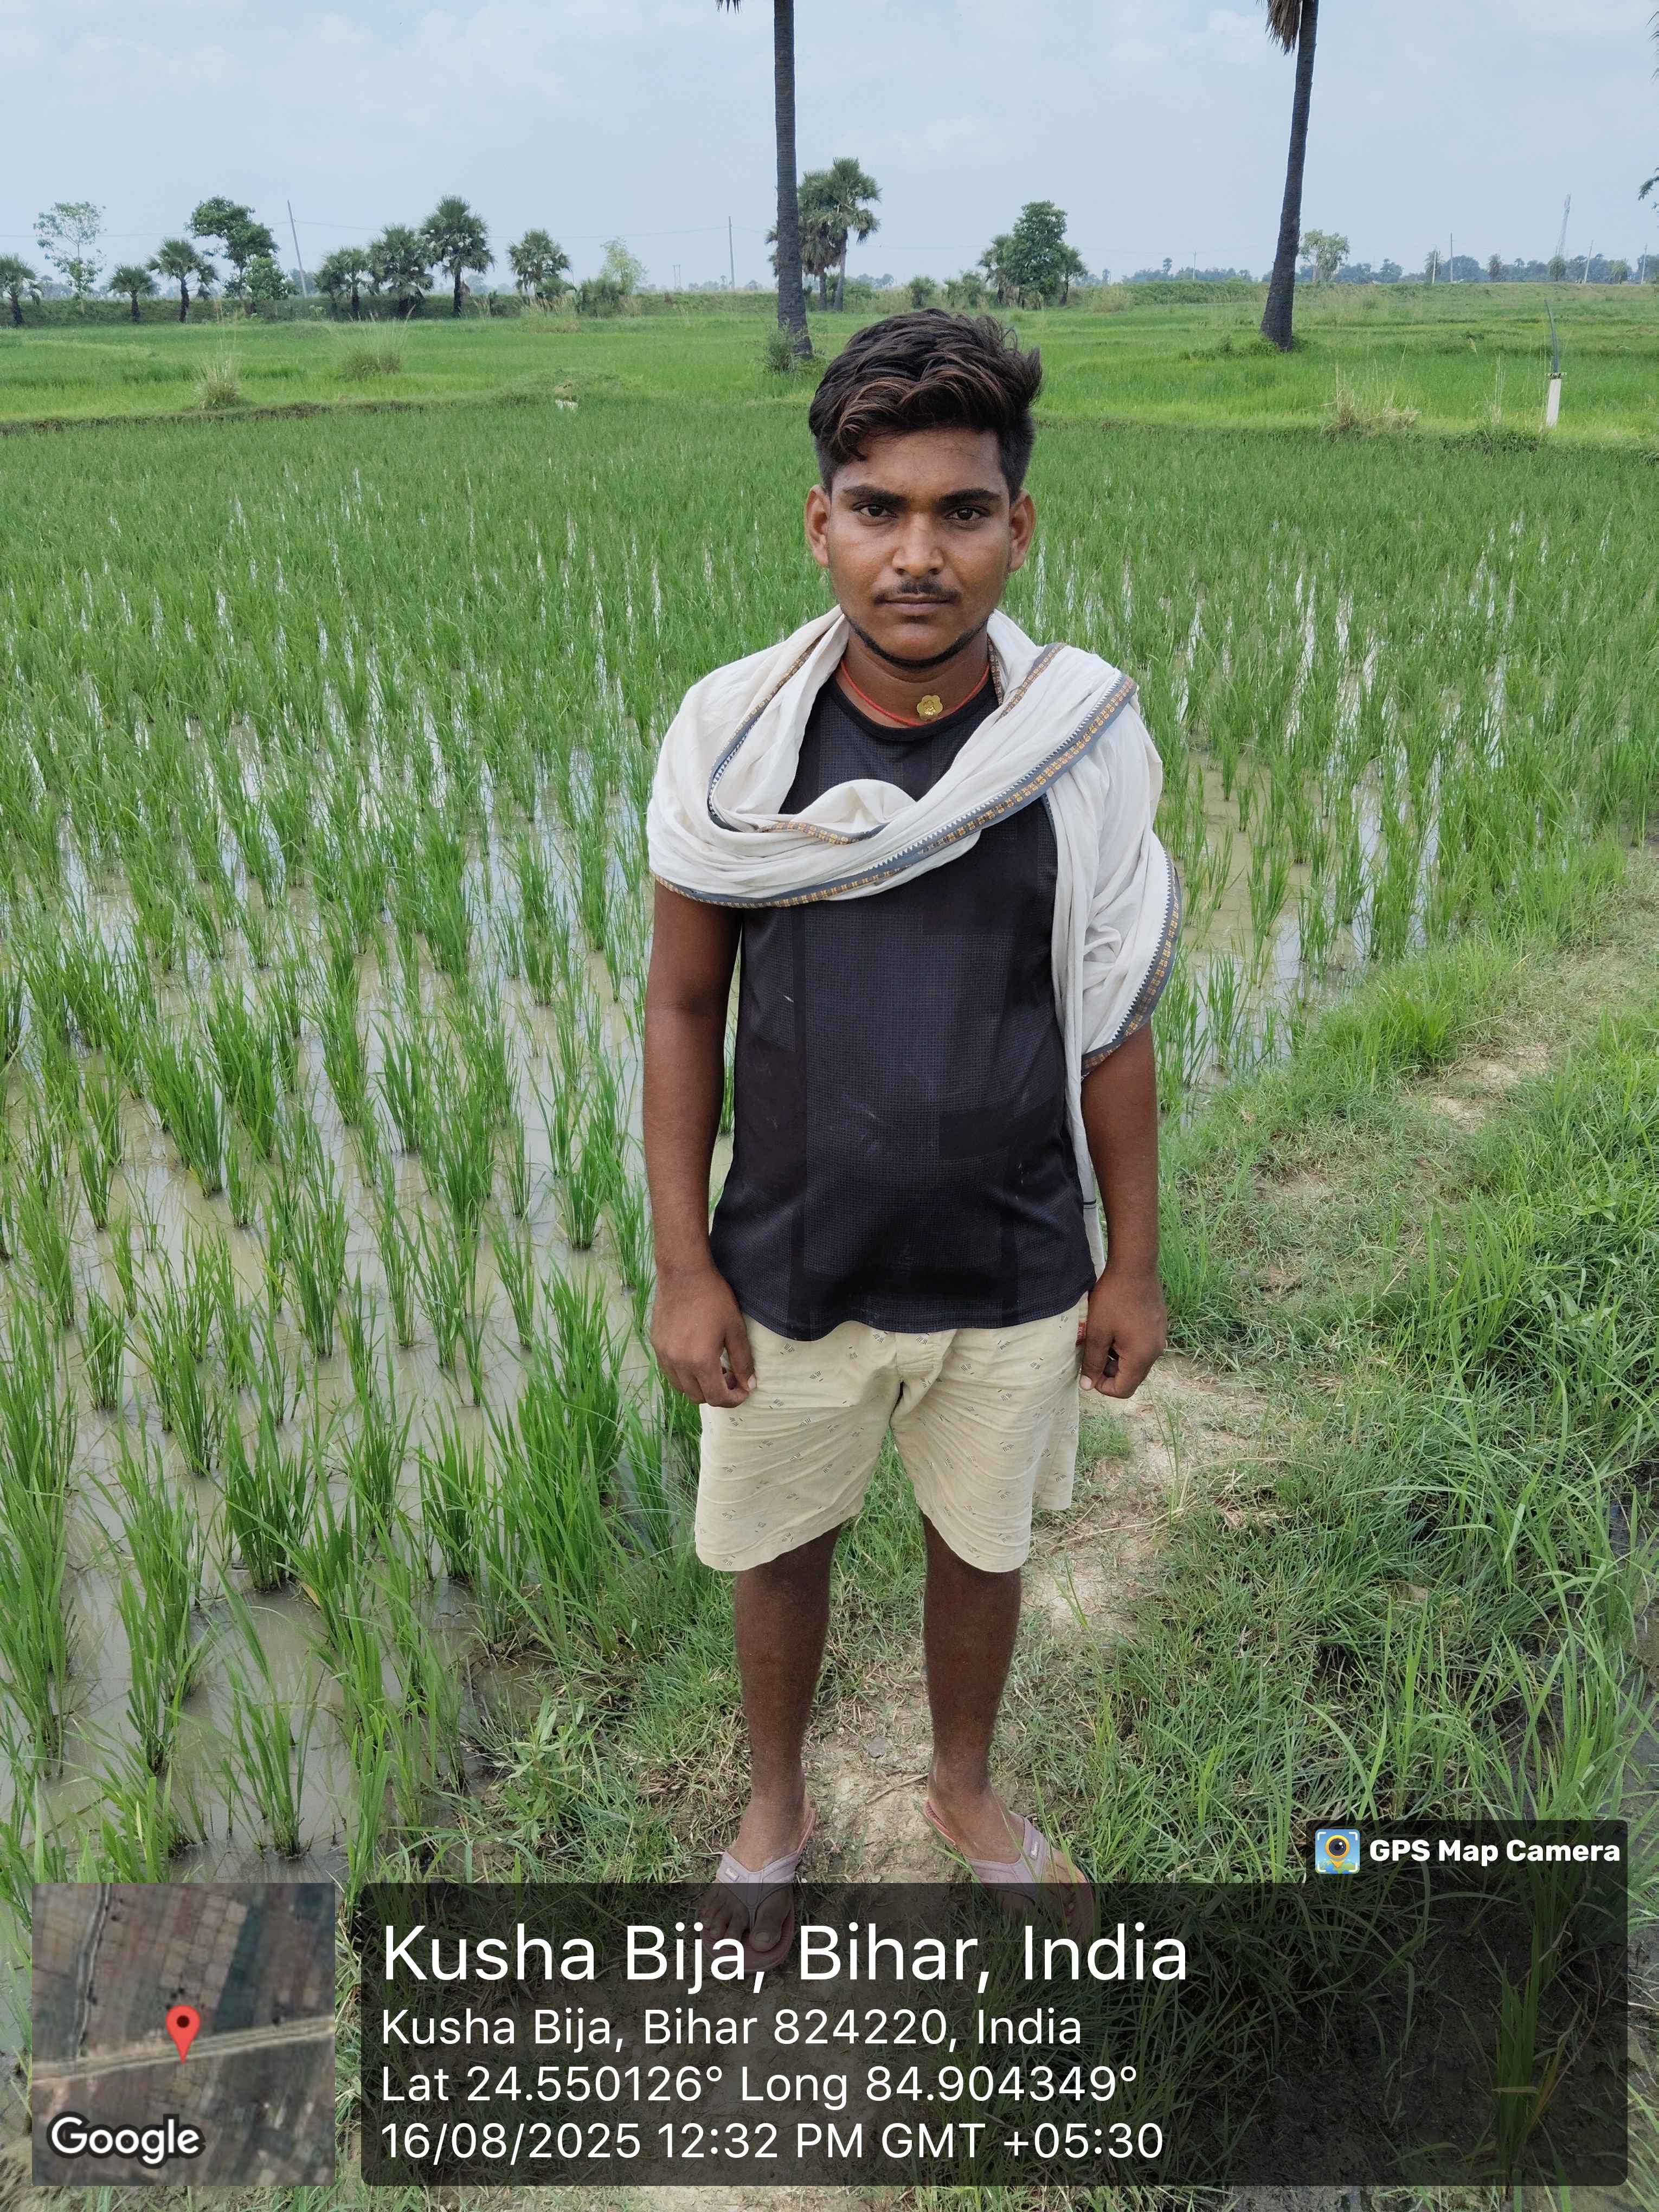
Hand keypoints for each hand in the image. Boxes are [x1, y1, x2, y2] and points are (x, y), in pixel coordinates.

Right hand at [651, 1266, 756, 1407]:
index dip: (734, 1400)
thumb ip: (743, 1361)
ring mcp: (664, 1356)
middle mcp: (679, 1364)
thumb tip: (749, 1385)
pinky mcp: (656, 1346)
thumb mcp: (735, 1329)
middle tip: (731, 1375)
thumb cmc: (714, 1298)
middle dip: (718, 1393)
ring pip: (682, 1388)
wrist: (683, 1274)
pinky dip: (685, 1374)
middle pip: (699, 1397)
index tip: (743, 1390)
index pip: (717, 1398)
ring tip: (714, 1367)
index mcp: (701, 1361)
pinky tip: (696, 1358)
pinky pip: (670, 1372)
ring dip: (700, 1385)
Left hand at [1076, 1264, 1166, 1398]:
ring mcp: (1160, 1338)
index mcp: (1141, 1357)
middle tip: (1092, 1354)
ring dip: (1118, 1358)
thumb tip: (1087, 1385)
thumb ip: (1092, 1361)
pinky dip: (1127, 1346)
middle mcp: (1156, 1351)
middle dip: (1110, 1372)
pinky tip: (1114, 1328)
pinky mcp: (1158, 1326)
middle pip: (1132, 1377)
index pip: (1124, 1389)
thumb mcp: (1097, 1332)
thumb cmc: (1113, 1299)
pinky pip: (1143, 1346)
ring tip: (1102, 1339)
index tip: (1089, 1371)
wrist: (1135, 1267)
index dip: (1103, 1386)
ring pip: (1137, 1361)